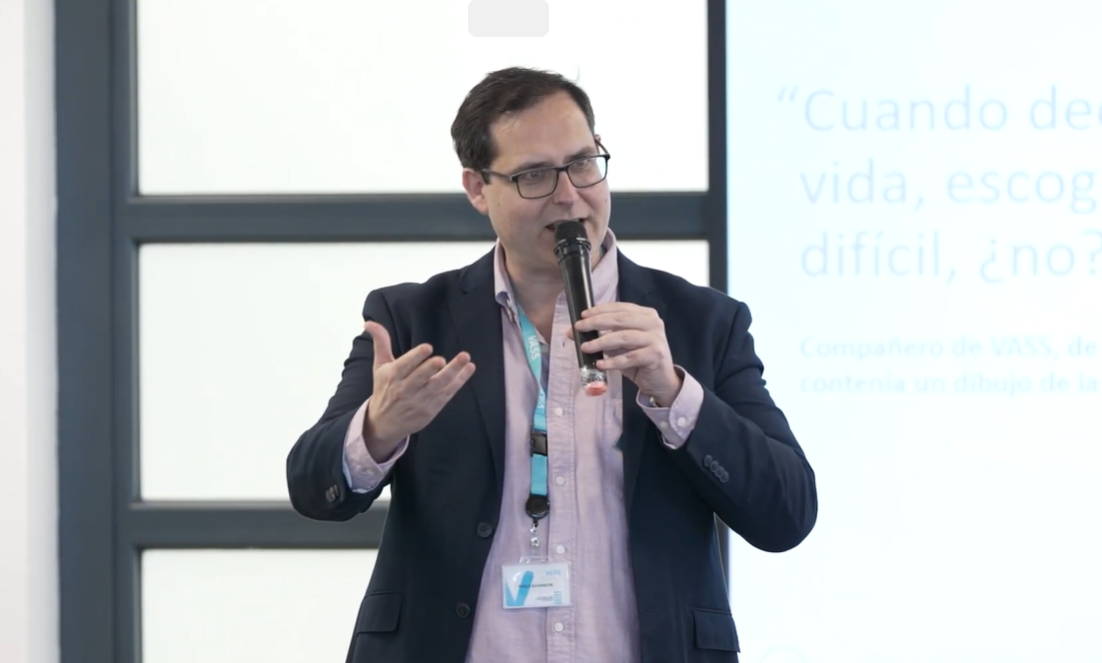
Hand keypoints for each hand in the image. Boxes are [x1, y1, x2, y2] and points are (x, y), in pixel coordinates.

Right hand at [362, 321, 475, 449]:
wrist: (384, 423)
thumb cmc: (384, 389)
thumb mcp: (380, 366)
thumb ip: (380, 343)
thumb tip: (368, 323)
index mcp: (391, 376)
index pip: (404, 366)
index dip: (415, 357)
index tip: (427, 347)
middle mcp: (405, 389)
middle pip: (420, 378)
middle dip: (431, 369)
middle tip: (442, 360)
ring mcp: (419, 401)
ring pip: (438, 386)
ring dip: (453, 373)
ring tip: (465, 359)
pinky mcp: (431, 409)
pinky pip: (447, 394)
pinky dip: (459, 382)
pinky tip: (469, 369)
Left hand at [566, 302, 682, 405]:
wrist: (661, 380)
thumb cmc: (639, 359)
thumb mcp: (622, 344)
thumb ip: (606, 335)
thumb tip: (576, 331)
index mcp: (645, 314)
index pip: (620, 308)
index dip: (600, 310)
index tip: (582, 315)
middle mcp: (653, 323)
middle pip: (620, 319)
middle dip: (596, 323)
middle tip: (578, 328)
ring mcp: (655, 338)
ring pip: (623, 337)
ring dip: (601, 342)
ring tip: (585, 347)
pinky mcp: (655, 355)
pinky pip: (629, 357)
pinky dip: (612, 361)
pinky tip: (600, 364)